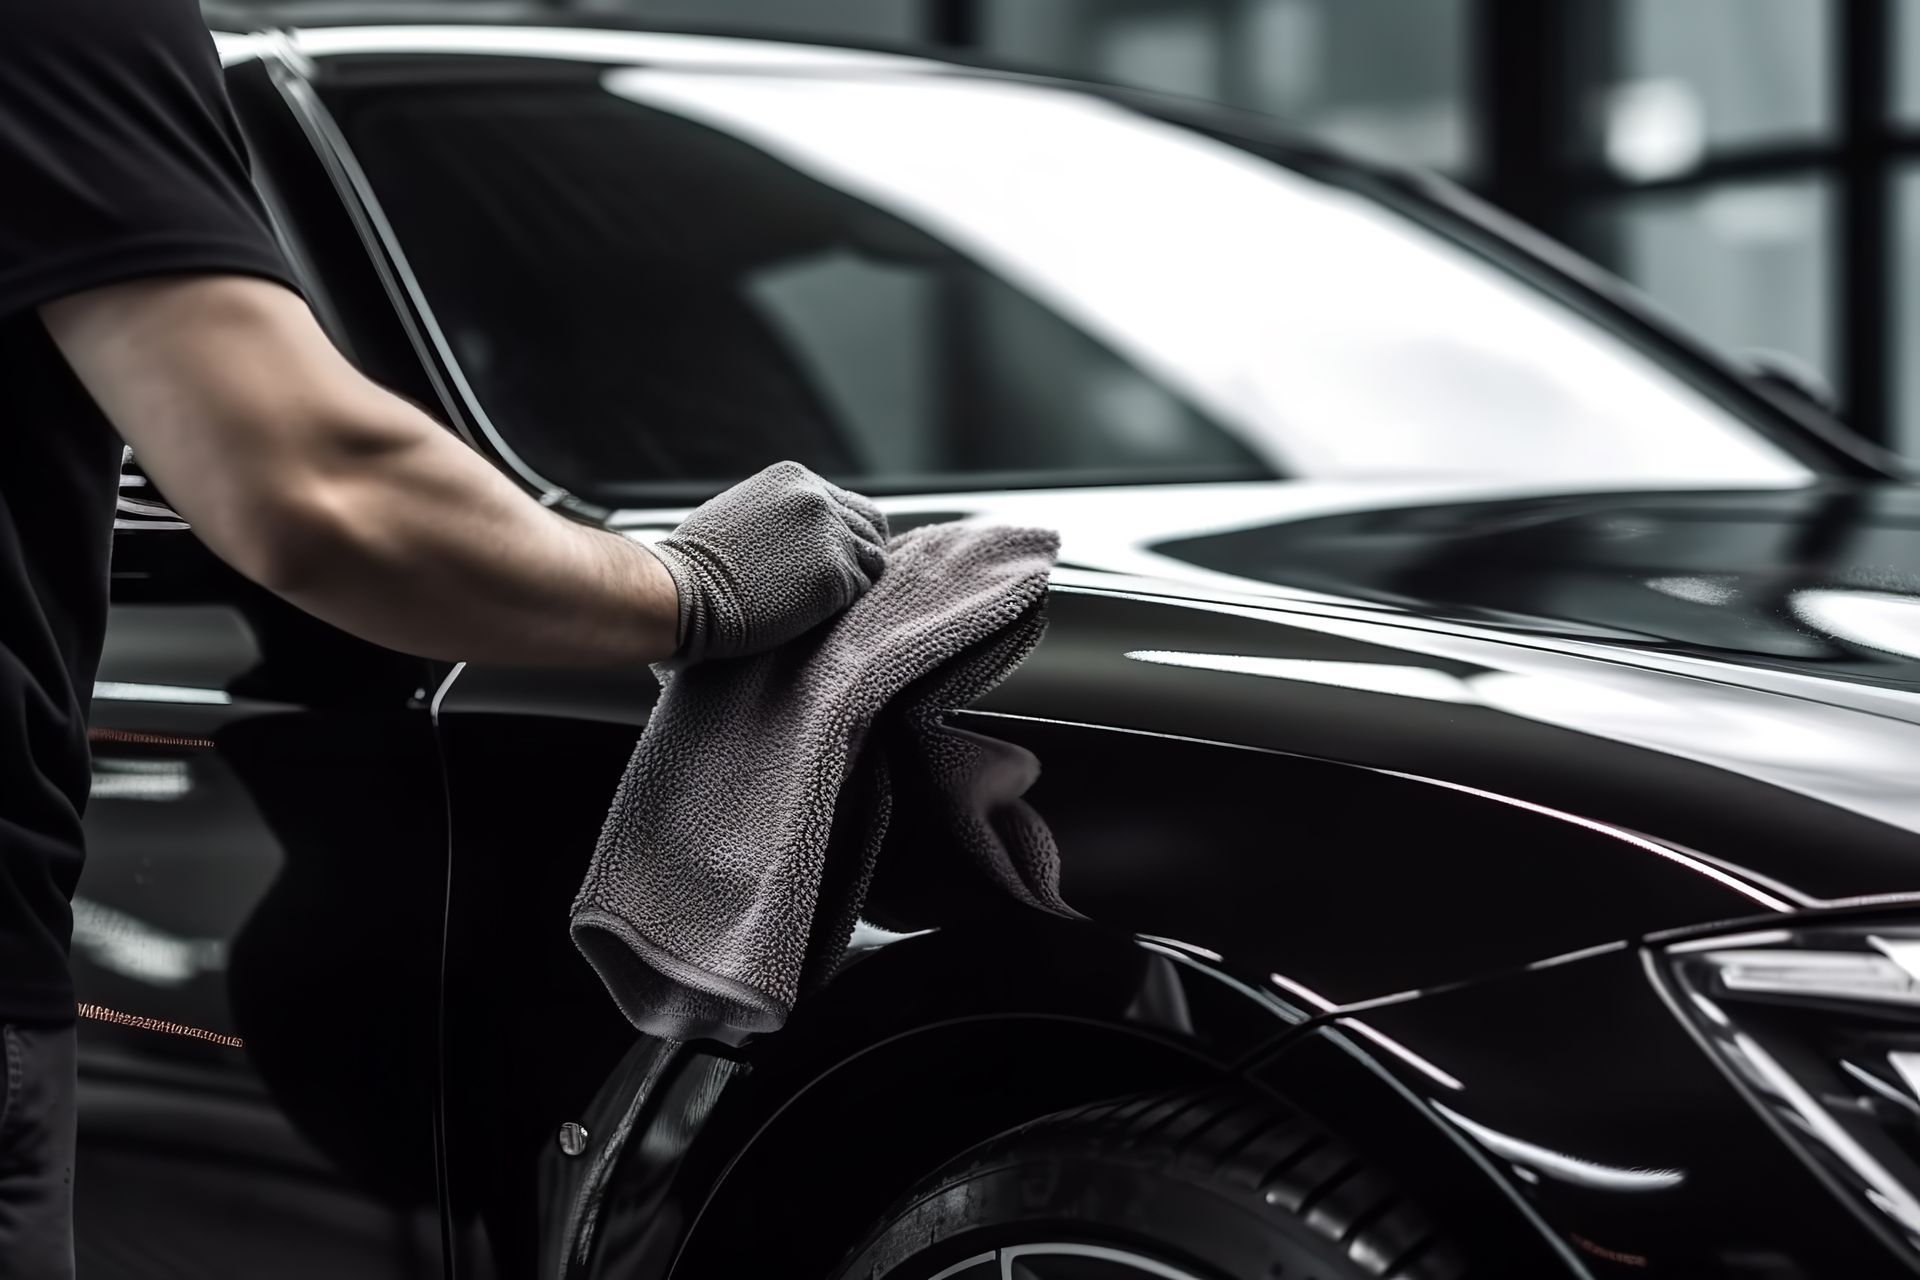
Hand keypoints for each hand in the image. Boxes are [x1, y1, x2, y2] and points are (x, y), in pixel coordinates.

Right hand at [644, 461, 888, 664]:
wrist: (682, 592)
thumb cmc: (697, 565)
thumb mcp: (741, 513)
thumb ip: (780, 513)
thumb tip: (803, 532)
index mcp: (795, 479)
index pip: (852, 505)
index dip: (852, 535)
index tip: (842, 560)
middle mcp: (818, 499)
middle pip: (874, 529)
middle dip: (864, 557)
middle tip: (844, 585)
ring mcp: (829, 536)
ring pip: (873, 561)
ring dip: (856, 582)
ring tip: (822, 601)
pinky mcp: (834, 575)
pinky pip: (860, 592)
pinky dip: (843, 606)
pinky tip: (811, 612)